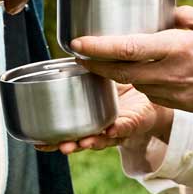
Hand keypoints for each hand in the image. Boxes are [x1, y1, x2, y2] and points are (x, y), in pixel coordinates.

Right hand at [36, 82, 173, 154]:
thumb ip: (89, 69)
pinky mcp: (135, 122)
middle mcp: (102, 127)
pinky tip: (109, 130)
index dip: (52, 137)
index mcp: (90, 118)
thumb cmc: (127, 86)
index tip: (36, 141)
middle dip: (66, 144)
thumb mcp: (103, 77)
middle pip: (81, 140)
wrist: (156, 90)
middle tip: (48, 146)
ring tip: (77, 143)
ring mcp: (118, 127)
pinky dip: (117, 130)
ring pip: (102, 139)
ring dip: (89, 142)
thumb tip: (72, 48)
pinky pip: (126, 127)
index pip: (69, 131)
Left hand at [70, 5, 192, 112]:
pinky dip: (142, 83)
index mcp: (179, 47)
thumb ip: (181, 16)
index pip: (127, 48)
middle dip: (96, 64)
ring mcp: (179, 94)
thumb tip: (161, 14)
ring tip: (103, 61)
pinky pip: (154, 94)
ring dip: (117, 75)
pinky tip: (140, 72)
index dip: (97, 47)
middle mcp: (174, 73)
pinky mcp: (186, 106)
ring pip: (137, 85)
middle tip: (79, 52)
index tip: (76, 42)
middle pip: (122, 71)